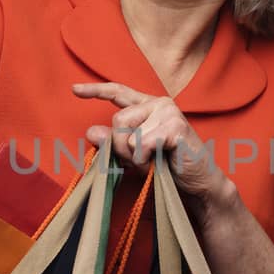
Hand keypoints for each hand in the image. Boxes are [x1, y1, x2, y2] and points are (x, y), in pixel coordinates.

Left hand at [72, 81, 234, 212]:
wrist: (199, 184)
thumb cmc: (168, 169)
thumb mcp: (134, 155)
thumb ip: (115, 142)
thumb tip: (91, 131)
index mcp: (149, 107)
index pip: (119, 92)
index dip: (95, 91)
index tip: (74, 90)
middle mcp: (159, 104)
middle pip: (117, 120)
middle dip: (121, 147)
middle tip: (138, 161)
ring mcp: (169, 113)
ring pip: (127, 134)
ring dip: (133, 157)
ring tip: (151, 162)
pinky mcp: (175, 126)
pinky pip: (141, 144)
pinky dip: (144, 160)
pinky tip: (159, 162)